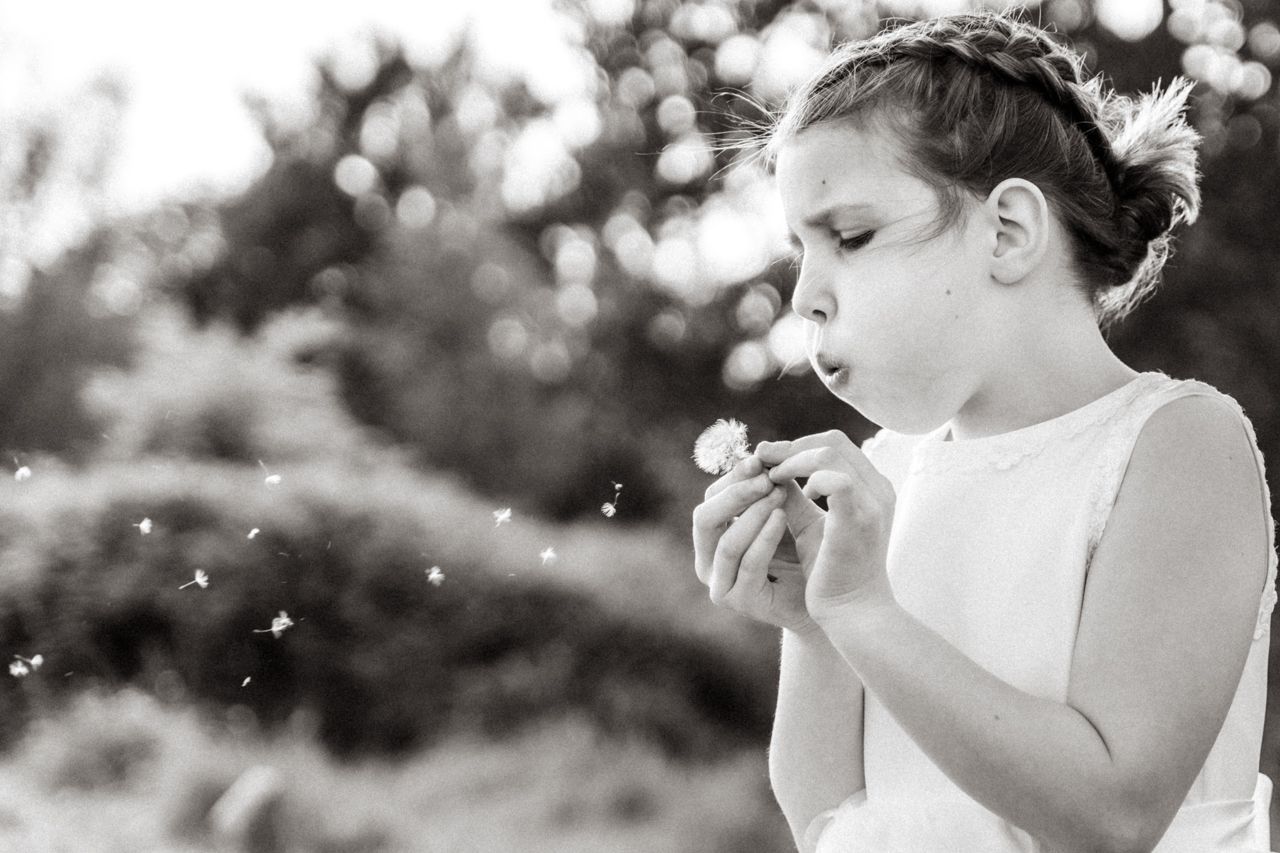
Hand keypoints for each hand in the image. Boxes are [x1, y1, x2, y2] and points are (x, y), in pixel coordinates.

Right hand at [692, 455, 817, 633]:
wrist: (828, 601)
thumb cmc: (803, 554)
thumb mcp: (785, 513)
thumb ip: (772, 487)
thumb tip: (763, 448)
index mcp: (712, 537)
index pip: (711, 498)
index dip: (733, 476)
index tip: (761, 458)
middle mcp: (708, 561)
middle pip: (704, 517)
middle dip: (736, 493)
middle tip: (766, 476)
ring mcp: (721, 584)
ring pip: (725, 542)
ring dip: (752, 513)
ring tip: (778, 493)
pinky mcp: (740, 601)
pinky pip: (748, 563)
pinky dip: (764, 537)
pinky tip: (782, 518)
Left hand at [755, 431, 896, 621]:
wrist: (854, 611)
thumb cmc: (834, 570)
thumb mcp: (812, 524)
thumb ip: (796, 496)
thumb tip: (769, 470)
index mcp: (872, 487)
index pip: (836, 444)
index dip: (798, 445)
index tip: (769, 458)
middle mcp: (878, 489)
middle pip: (832, 442)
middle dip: (790, 448)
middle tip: (762, 461)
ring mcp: (871, 503)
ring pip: (829, 454)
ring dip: (792, 462)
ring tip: (772, 479)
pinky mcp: (857, 521)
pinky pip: (835, 482)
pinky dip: (806, 480)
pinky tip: (789, 497)